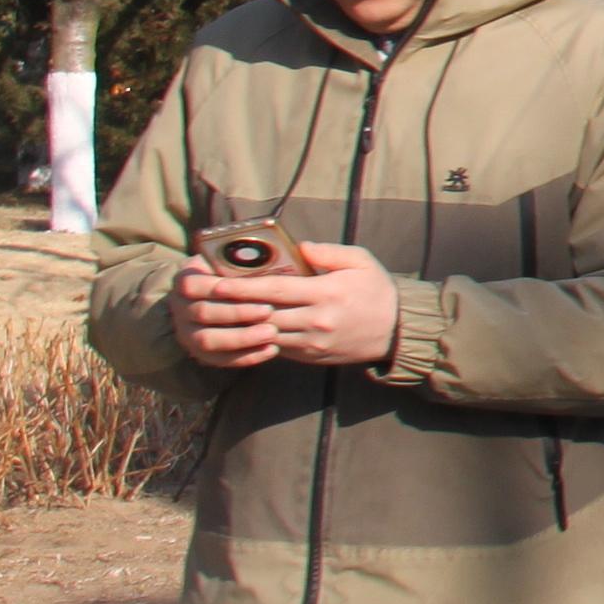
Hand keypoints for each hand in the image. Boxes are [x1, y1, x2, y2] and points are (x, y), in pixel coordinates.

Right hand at [170, 258, 284, 369]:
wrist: (226, 299)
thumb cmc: (246, 272)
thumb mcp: (247, 257)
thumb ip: (267, 253)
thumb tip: (305, 248)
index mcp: (188, 277)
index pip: (191, 283)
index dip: (214, 286)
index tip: (245, 286)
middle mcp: (180, 306)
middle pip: (203, 312)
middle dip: (236, 313)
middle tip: (268, 311)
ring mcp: (187, 332)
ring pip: (209, 340)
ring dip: (241, 338)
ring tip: (272, 333)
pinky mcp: (202, 354)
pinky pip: (220, 360)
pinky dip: (245, 356)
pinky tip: (272, 350)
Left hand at [180, 237, 403, 369]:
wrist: (397, 331)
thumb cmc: (377, 290)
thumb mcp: (361, 261)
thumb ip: (328, 252)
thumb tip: (298, 247)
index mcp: (326, 293)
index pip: (275, 291)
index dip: (243, 287)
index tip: (218, 282)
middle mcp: (316, 320)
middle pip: (263, 314)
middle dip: (232, 306)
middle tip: (205, 298)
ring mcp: (311, 342)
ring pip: (266, 334)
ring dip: (240, 325)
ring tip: (218, 313)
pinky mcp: (310, 357)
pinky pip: (277, 348)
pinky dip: (258, 338)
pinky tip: (243, 328)